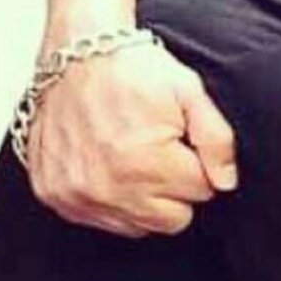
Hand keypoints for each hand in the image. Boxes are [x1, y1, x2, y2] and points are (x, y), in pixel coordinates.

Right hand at [26, 39, 236, 236]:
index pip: (202, 191)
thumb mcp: (190, 93)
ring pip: (139, 226)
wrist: (77, 54)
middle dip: (176, 188)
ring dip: (145, 199)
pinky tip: (111, 167)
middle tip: (163, 153)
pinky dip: (112, 201)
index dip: (198, 165)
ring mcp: (79, 195)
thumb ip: (217, 140)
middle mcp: (111, 187)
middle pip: (174, 218)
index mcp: (149, 163)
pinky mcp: (56, 195)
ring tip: (136, 157)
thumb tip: (225, 183)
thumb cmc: (135, 71)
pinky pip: (101, 222)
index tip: (182, 142)